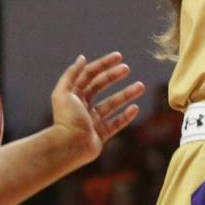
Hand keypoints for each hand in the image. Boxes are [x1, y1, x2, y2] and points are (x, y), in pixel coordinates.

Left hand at [49, 51, 144, 165]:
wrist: (68, 147)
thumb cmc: (66, 119)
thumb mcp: (64, 92)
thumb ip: (72, 74)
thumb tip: (82, 58)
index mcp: (73, 95)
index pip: (89, 75)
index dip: (103, 64)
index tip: (118, 57)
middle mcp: (82, 106)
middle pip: (100, 86)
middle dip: (114, 76)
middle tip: (127, 69)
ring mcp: (92, 121)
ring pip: (112, 104)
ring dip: (126, 94)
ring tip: (140, 86)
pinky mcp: (100, 135)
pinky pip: (116, 123)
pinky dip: (126, 116)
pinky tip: (135, 108)